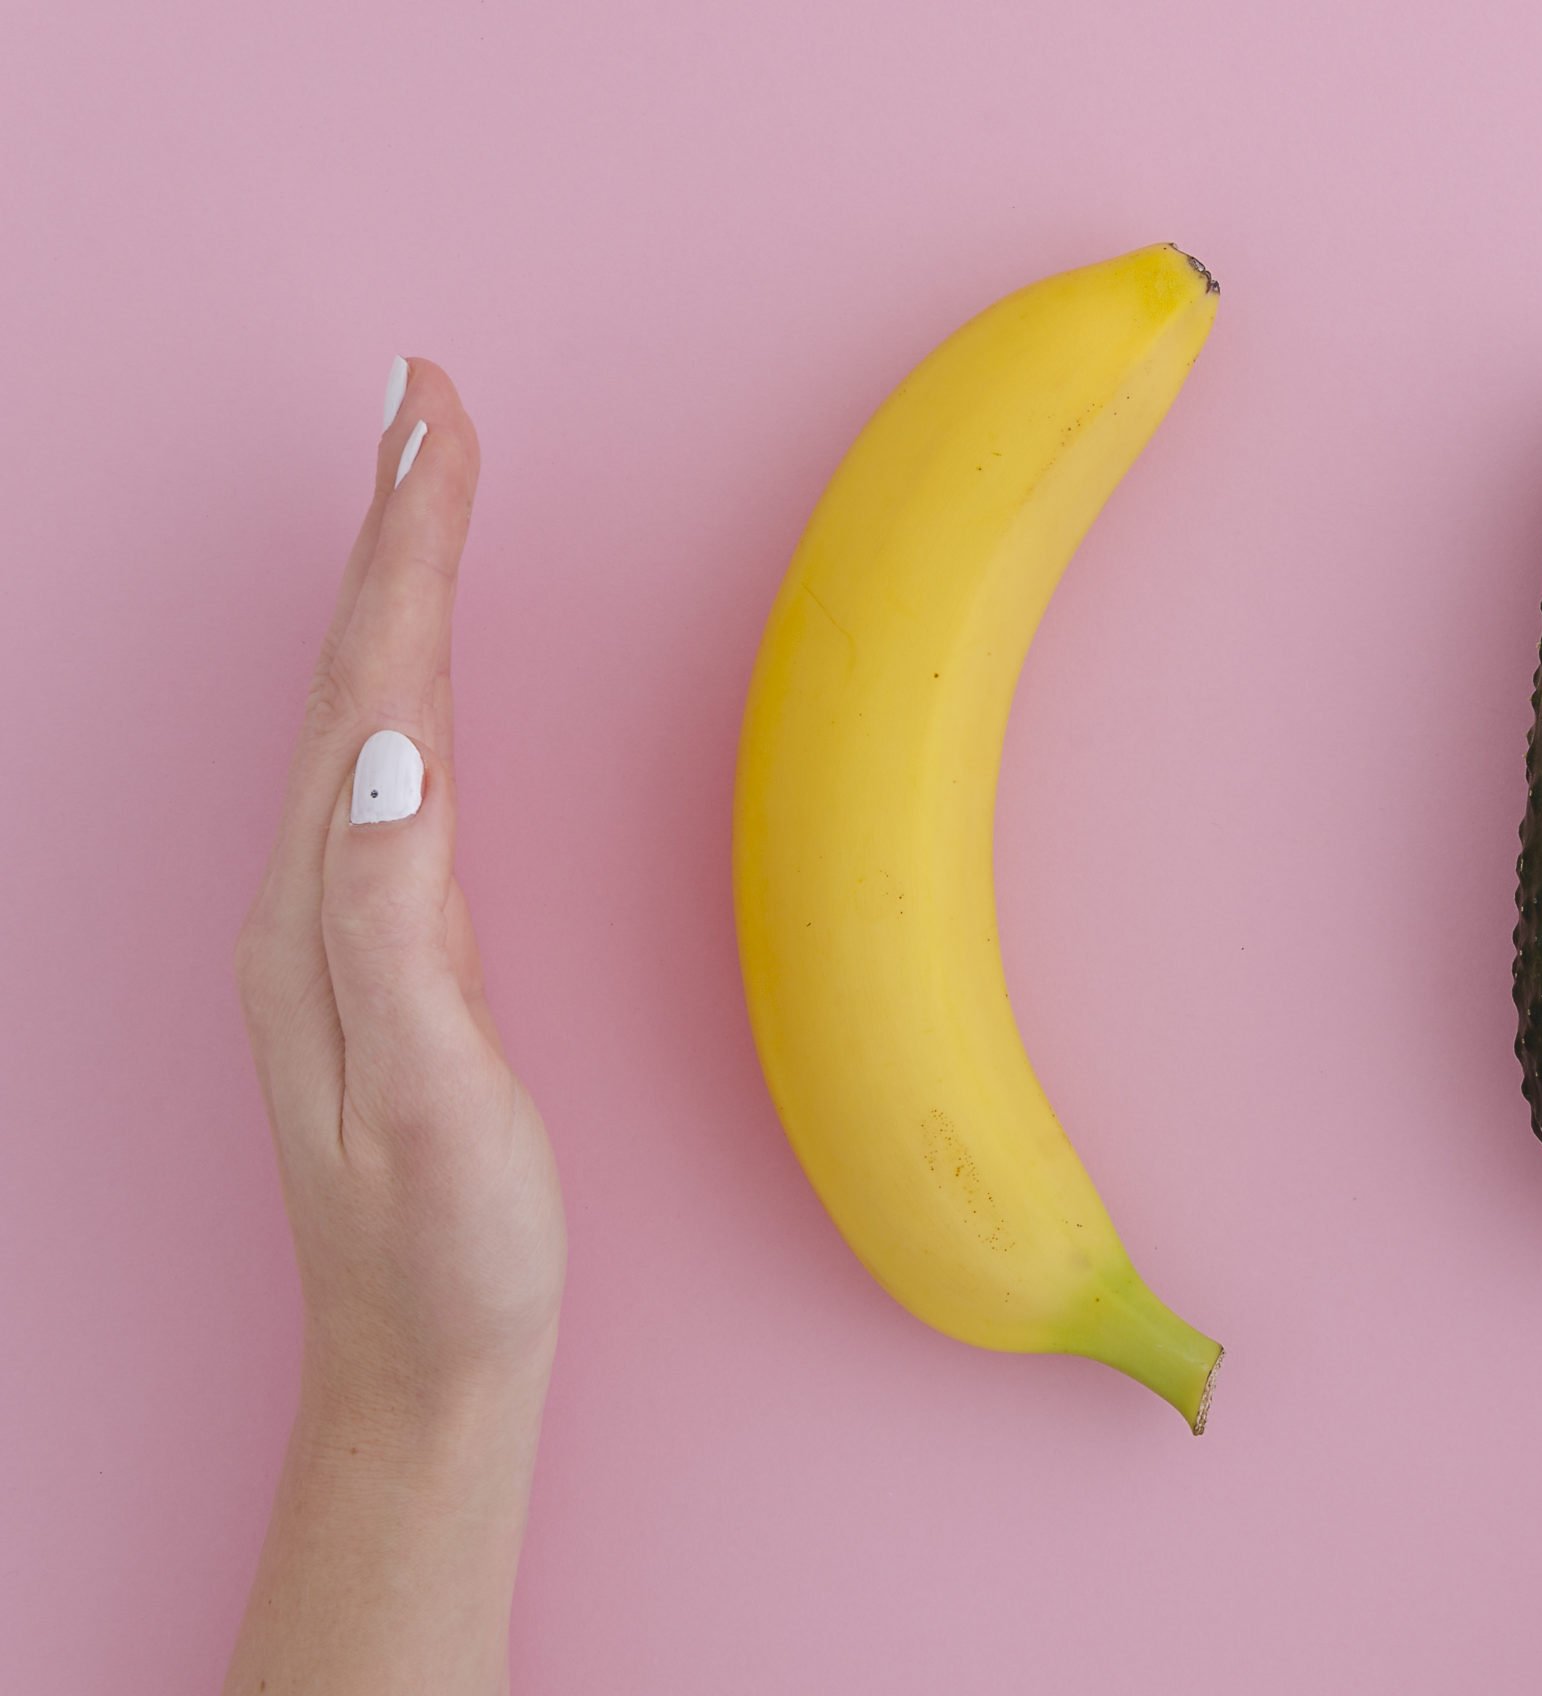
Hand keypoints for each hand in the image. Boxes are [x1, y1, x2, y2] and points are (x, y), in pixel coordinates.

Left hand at [227, 360, 561, 1694]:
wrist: (423, 1366)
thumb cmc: (448, 1249)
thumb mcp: (432, 1097)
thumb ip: (399, 924)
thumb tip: (398, 752)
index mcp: (322, 913)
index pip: (371, 691)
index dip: (403, 546)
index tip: (431, 417)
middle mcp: (310, 897)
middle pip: (353, 673)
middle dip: (391, 524)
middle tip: (423, 398)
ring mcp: (341, 921)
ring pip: (369, 708)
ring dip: (396, 580)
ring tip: (425, 476)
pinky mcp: (384, 947)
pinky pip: (393, 765)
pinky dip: (413, 670)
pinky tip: (426, 657)